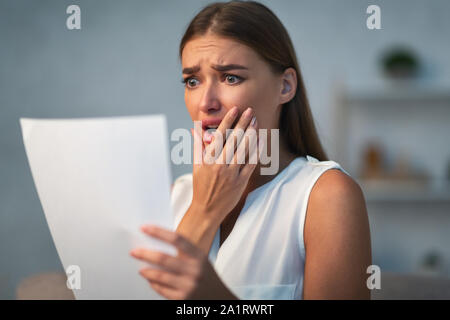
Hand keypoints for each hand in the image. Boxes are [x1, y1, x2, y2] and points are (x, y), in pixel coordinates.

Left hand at [130, 225, 237, 299]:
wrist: (219, 299)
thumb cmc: (207, 276)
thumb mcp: (201, 260)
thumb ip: (185, 252)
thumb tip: (157, 243)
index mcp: (198, 256)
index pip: (176, 239)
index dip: (158, 232)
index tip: (145, 228)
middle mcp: (194, 270)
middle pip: (163, 258)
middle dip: (145, 254)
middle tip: (134, 252)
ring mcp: (188, 285)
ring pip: (159, 276)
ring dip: (146, 271)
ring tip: (140, 269)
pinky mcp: (182, 299)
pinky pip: (161, 290)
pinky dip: (154, 284)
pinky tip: (151, 280)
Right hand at [189, 106, 263, 222]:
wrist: (206, 209)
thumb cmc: (201, 186)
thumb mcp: (196, 165)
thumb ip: (197, 146)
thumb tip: (194, 129)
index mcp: (208, 159)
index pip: (220, 135)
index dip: (228, 121)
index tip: (235, 110)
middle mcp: (220, 165)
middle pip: (234, 139)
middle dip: (243, 123)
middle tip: (250, 111)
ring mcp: (231, 173)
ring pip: (243, 150)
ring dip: (251, 134)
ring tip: (256, 122)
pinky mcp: (240, 182)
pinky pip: (250, 164)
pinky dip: (256, 152)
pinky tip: (261, 141)